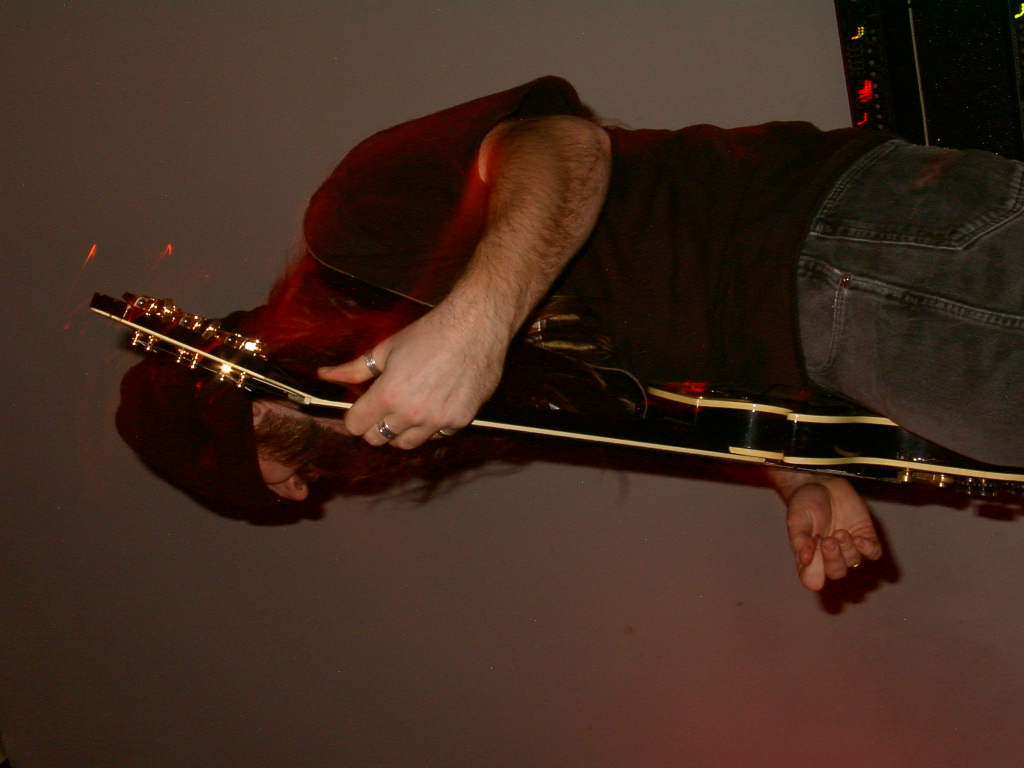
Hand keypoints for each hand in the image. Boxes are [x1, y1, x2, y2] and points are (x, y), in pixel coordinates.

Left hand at [317, 299, 508, 448]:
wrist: (475, 328)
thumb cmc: (429, 333)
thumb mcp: (386, 349)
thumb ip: (354, 369)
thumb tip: (324, 374)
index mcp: (388, 395)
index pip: (355, 426)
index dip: (355, 416)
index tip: (362, 407)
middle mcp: (411, 414)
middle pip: (378, 439)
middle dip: (375, 426)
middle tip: (384, 409)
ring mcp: (437, 421)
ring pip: (407, 443)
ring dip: (402, 432)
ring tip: (407, 411)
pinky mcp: (460, 421)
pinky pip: (437, 436)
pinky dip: (431, 427)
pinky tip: (434, 406)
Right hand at [767, 468, 882, 590]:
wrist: (820, 482)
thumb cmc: (805, 503)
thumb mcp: (797, 519)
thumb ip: (799, 539)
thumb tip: (805, 560)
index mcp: (810, 557)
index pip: (812, 579)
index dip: (814, 574)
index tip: (811, 558)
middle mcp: (830, 556)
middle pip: (836, 572)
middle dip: (834, 559)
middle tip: (828, 540)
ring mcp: (849, 547)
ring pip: (854, 561)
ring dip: (847, 549)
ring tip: (840, 531)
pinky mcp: (866, 537)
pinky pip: (873, 553)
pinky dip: (868, 549)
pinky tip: (859, 539)